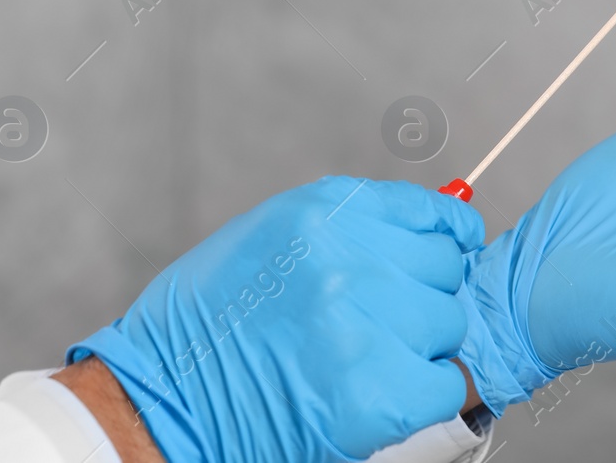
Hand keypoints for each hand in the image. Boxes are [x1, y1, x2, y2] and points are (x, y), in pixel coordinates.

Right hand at [67, 177, 483, 462]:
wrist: (159, 401)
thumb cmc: (207, 322)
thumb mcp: (270, 236)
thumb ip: (350, 226)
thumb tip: (432, 228)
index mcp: (325, 214)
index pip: (432, 214)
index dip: (447, 236)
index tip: (456, 248)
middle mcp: (350, 260)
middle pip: (444, 270)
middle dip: (420, 296)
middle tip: (376, 323)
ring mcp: (365, 327)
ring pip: (447, 326)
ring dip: (418, 346)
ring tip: (363, 360)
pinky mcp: (376, 394)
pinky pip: (444, 386)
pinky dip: (421, 395)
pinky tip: (378, 396)